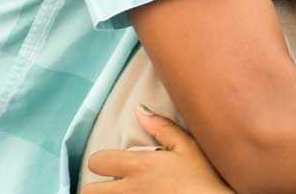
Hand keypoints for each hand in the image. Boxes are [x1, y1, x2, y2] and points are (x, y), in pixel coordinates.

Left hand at [81, 106, 234, 193]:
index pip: (97, 161)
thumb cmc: (206, 178)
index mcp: (140, 166)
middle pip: (88, 191)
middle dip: (95, 187)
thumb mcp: (189, 147)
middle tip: (110, 185)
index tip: (112, 164)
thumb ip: (163, 128)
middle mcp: (130, 190)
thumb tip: (140, 110)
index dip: (102, 161)